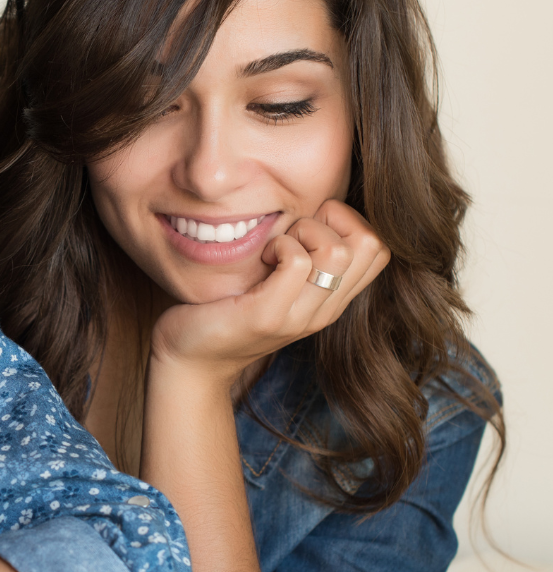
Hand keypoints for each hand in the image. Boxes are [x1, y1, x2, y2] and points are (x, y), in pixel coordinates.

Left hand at [151, 200, 389, 386]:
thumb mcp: (277, 285)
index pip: (380, 248)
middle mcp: (324, 311)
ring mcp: (299, 317)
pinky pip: (296, 262)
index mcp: (331, 301)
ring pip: (338, 252)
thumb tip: (315, 209)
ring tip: (275, 247)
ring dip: (304, 232)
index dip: (349, 222)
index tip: (307, 229)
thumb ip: (304, 259)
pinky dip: (279, 246)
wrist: (191, 362)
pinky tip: (260, 259)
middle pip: (371, 244)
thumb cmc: (227, 311)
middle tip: (293, 233)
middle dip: (332, 220)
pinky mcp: (267, 316)